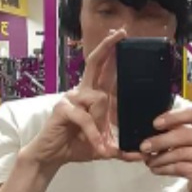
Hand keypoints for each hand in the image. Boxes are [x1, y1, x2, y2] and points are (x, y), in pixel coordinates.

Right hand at [22, 29, 128, 171]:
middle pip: (94, 63)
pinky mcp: (63, 108)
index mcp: (91, 96)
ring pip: (99, 99)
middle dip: (108, 47)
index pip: (103, 70)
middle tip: (120, 33)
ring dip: (104, 124)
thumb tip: (140, 156)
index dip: (111, 52)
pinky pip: (86, 117)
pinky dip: (94, 134)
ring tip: (103, 144)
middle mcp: (81, 92)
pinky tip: (98, 147)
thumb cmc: (75, 147)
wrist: (51, 158)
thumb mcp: (102, 147)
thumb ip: (120, 148)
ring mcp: (70, 98)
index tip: (121, 35)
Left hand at [137, 107, 191, 191]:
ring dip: (160, 158)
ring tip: (149, 161)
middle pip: (184, 135)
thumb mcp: (187, 140)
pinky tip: (156, 169)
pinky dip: (164, 168)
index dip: (174, 117)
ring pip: (180, 153)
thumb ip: (171, 133)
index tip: (156, 124)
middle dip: (160, 141)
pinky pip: (181, 168)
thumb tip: (144, 137)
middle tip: (144, 147)